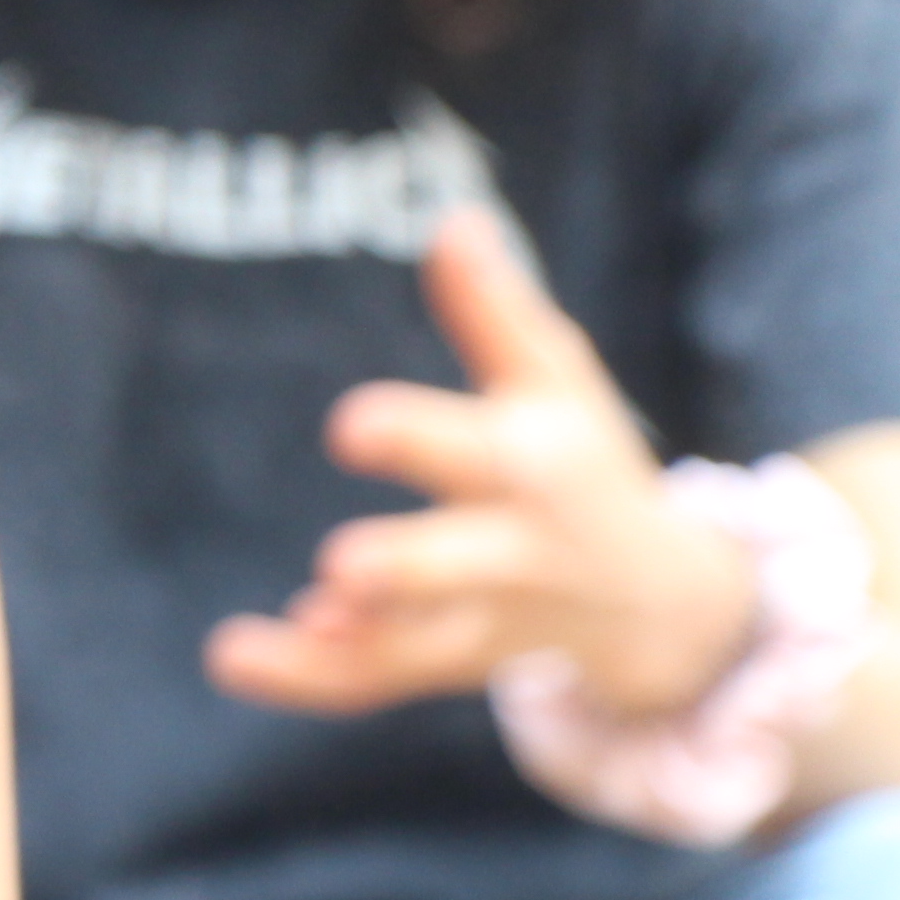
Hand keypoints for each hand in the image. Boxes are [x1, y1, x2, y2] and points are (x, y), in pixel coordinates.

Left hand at [202, 208, 758, 721]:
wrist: (665, 603)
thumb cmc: (587, 458)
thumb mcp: (556, 378)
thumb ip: (496, 309)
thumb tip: (455, 220)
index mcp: (537, 465)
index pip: (476, 452)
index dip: (416, 440)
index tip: (349, 426)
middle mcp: (518, 550)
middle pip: (462, 564)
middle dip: (408, 568)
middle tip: (340, 568)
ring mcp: (489, 619)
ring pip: (417, 644)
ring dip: (354, 642)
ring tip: (295, 622)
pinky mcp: (453, 659)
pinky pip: (377, 680)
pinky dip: (311, 677)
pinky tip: (234, 654)